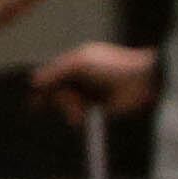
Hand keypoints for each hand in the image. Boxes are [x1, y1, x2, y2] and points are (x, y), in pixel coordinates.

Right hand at [34, 41, 156, 118]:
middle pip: (57, 90)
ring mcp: (90, 91)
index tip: (34, 103)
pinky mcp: (99, 106)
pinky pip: (80, 112)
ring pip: (67, 103)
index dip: (41, 88)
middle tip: (71, 106)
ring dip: (70, 108)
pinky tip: (82, 118)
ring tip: (80, 114)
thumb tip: (34, 82)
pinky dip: (77, 115)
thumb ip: (55, 71)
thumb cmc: (113, 67)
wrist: (143, 82)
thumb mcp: (80, 63)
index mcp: (77, 60)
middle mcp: (81, 75)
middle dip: (60, 99)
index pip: (51, 74)